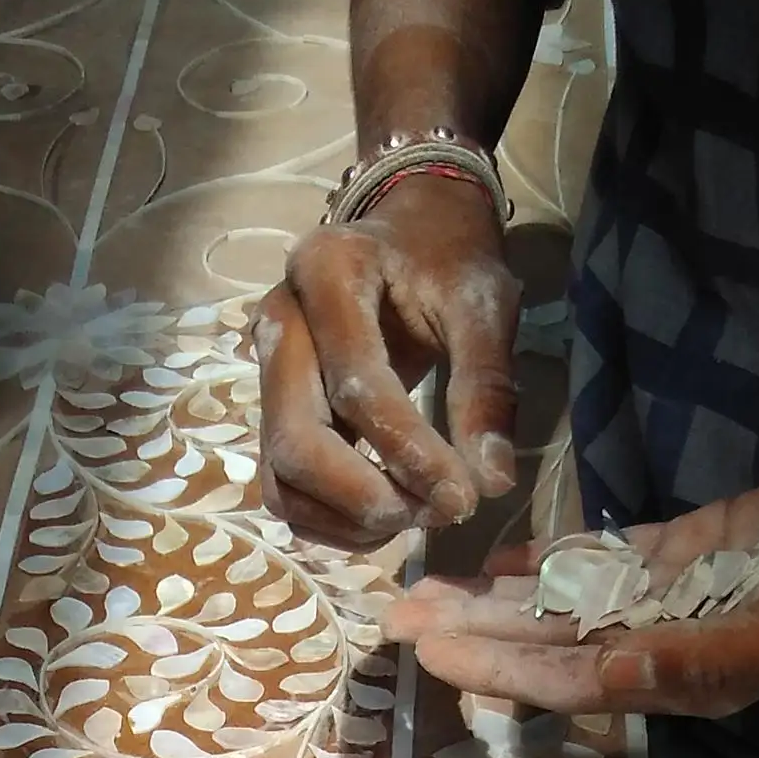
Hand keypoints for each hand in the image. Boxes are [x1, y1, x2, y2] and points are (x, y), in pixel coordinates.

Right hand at [255, 175, 521, 548]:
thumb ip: (488, 385)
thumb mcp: (482, 302)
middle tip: (438, 513)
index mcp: (325, 272)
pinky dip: (333, 522)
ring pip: (281, 477)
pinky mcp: (273, 414)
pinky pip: (285, 490)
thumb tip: (493, 482)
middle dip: (366, 496)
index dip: (408, 452)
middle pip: (295, 441)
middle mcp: (277, 323)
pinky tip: (389, 518)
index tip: (464, 498)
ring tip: (418, 515)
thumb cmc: (447, 260)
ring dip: (347, 519)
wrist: (409, 235)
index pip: (356, 385)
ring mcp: (265, 374)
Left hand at [379, 439, 758, 714]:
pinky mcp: (692, 552)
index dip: (501, 669)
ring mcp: (680, 600)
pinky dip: (556, 563)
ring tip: (423, 593)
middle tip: (394, 622)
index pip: (577, 681)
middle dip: (476, 638)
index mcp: (696, 677)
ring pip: (570, 609)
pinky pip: (609, 566)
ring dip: (498, 603)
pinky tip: (502, 561)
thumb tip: (612, 675)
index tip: (433, 650)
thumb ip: (707, 660)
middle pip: (555, 651)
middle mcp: (675, 649)